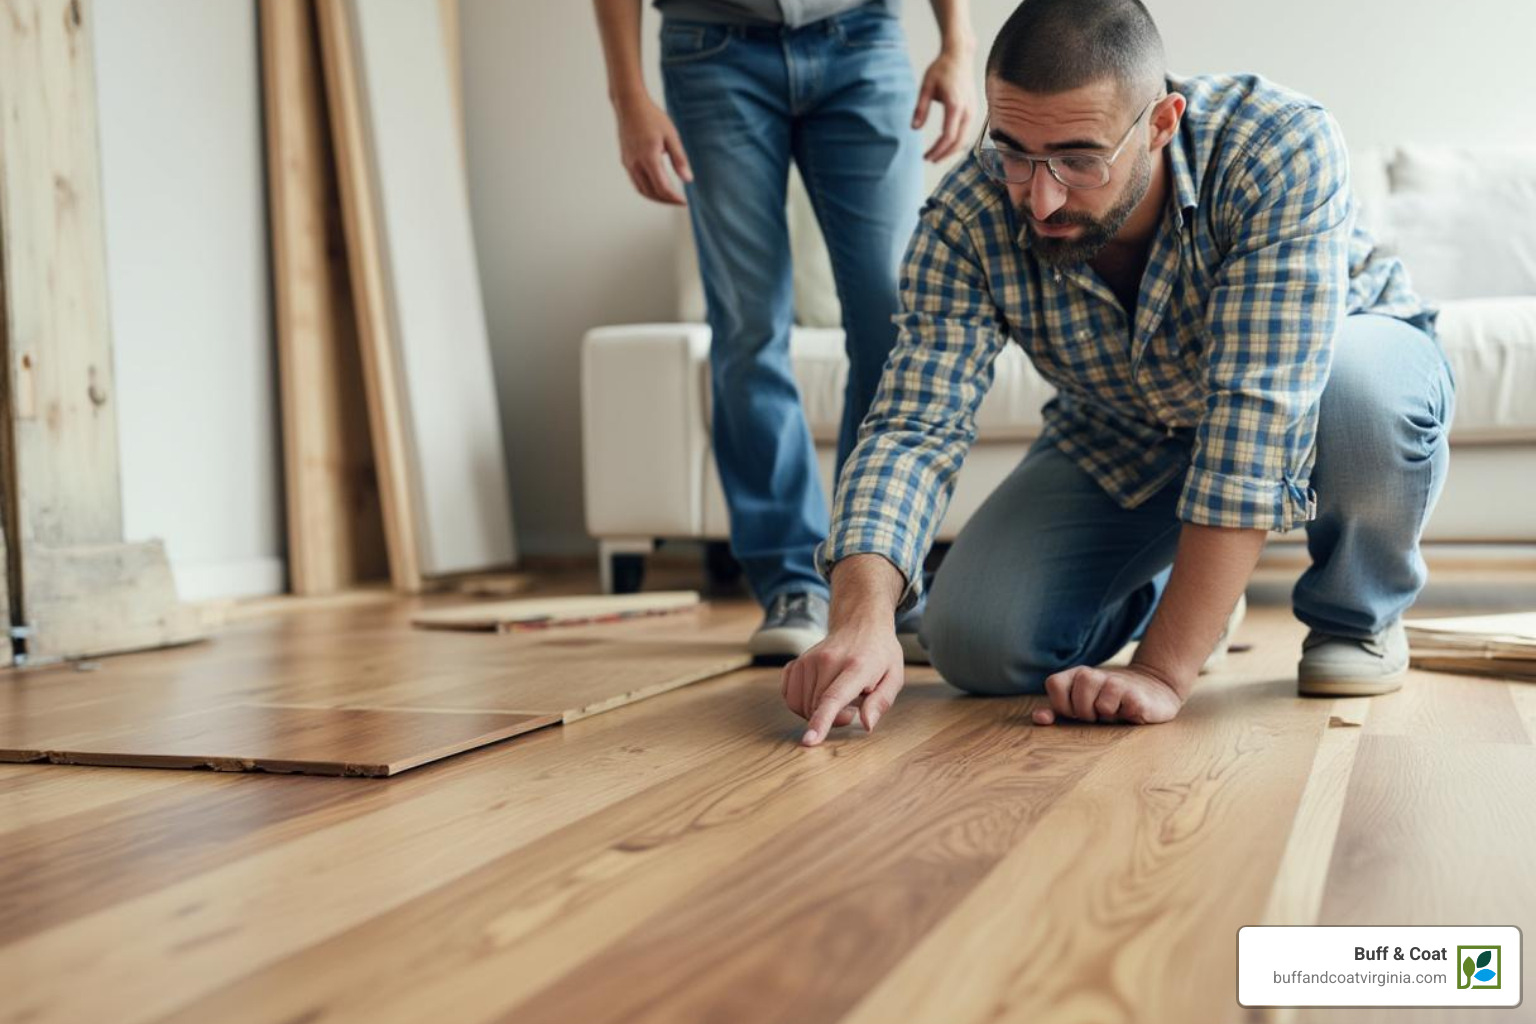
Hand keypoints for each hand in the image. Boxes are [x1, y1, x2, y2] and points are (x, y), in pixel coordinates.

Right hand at [614, 95, 692, 204]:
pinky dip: (647, 190)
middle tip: (679, 202)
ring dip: (656, 198)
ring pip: (642, 190)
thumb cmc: (651, 117)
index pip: (662, 188)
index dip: (674, 198)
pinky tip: (656, 188)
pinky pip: (636, 182)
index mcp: (649, 157)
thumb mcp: (671, 136)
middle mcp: (636, 164)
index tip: (685, 202)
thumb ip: (679, 159)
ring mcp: (628, 163)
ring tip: (669, 198)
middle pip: (651, 193)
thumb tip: (688, 179)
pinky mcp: (625, 161)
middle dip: (666, 201)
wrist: (629, 105)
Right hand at [782, 625, 905, 745]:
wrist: (861, 623)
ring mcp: (808, 659)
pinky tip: (819, 694)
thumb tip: (867, 724)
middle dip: (833, 719)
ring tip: (838, 698)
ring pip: (801, 704)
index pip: (833, 698)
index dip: (821, 721)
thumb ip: (881, 702)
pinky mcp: (797, 662)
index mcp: (856, 666)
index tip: (809, 740)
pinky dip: (802, 703)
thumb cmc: (880, 654)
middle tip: (853, 708)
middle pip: (815, 707)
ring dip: (817, 711)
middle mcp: (827, 660)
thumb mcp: (894, 677)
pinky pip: (789, 696)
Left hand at [912, 50, 976, 161]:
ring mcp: (973, 110)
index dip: (937, 150)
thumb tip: (914, 129)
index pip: (948, 136)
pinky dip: (957, 141)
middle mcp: (967, 110)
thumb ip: (920, 108)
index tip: (926, 156)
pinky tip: (946, 144)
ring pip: (965, 138)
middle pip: (958, 142)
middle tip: (929, 160)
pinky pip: (967, 131)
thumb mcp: (926, 86)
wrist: (960, 55)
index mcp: (955, 105)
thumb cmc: (941, 69)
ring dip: (951, 150)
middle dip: (944, 154)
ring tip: (936, 155)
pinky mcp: (974, 109)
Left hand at [1031, 663, 1187, 725]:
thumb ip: (1058, 710)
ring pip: (1099, 705)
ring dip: (1104, 714)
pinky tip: (1128, 711)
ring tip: (1113, 712)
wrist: (1153, 692)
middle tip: (1097, 714)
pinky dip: (1123, 714)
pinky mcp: (1136, 695)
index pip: (1054, 683)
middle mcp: (1094, 674)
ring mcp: (1116, 682)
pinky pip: (1120, 708)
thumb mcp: (1081, 705)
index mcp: (1077, 675)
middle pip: (1077, 698)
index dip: (1061, 703)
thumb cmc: (1110, 702)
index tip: (1074, 711)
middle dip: (1085, 713)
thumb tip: (1038, 718)